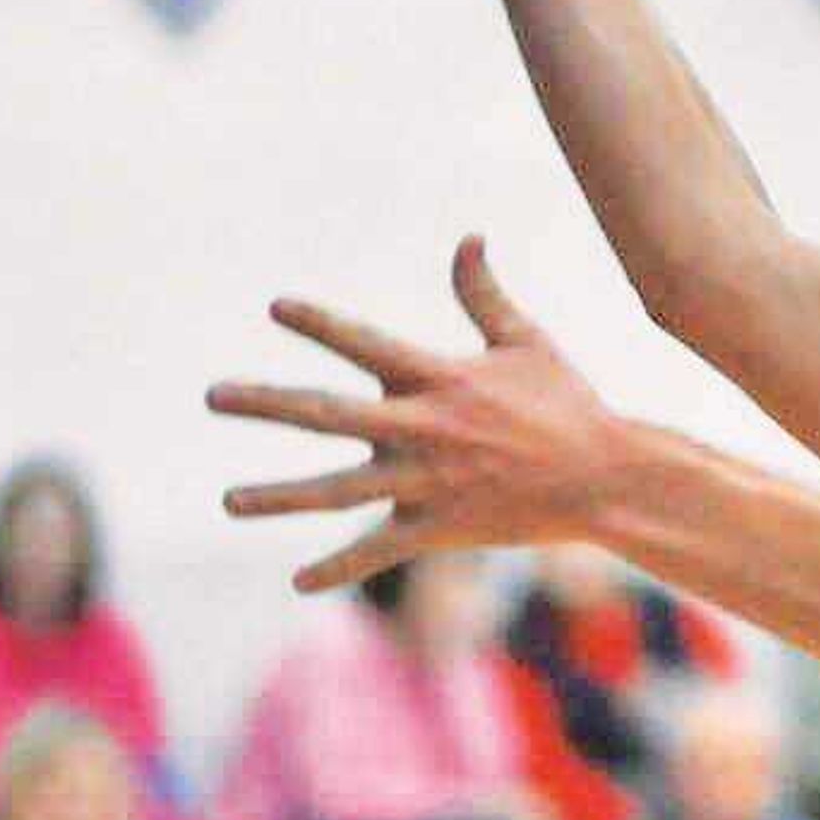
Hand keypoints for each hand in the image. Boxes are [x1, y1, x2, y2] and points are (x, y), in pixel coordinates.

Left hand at [212, 238, 629, 593]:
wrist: (605, 478)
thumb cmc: (567, 405)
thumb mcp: (527, 341)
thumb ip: (483, 294)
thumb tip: (467, 237)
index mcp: (441, 378)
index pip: (366, 343)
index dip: (321, 323)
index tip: (276, 307)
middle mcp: (424, 428)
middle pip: (328, 413)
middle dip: (266, 403)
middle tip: (214, 396)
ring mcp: (426, 481)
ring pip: (336, 491)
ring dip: (278, 496)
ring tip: (229, 501)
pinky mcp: (437, 527)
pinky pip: (377, 551)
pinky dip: (338, 568)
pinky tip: (298, 581)